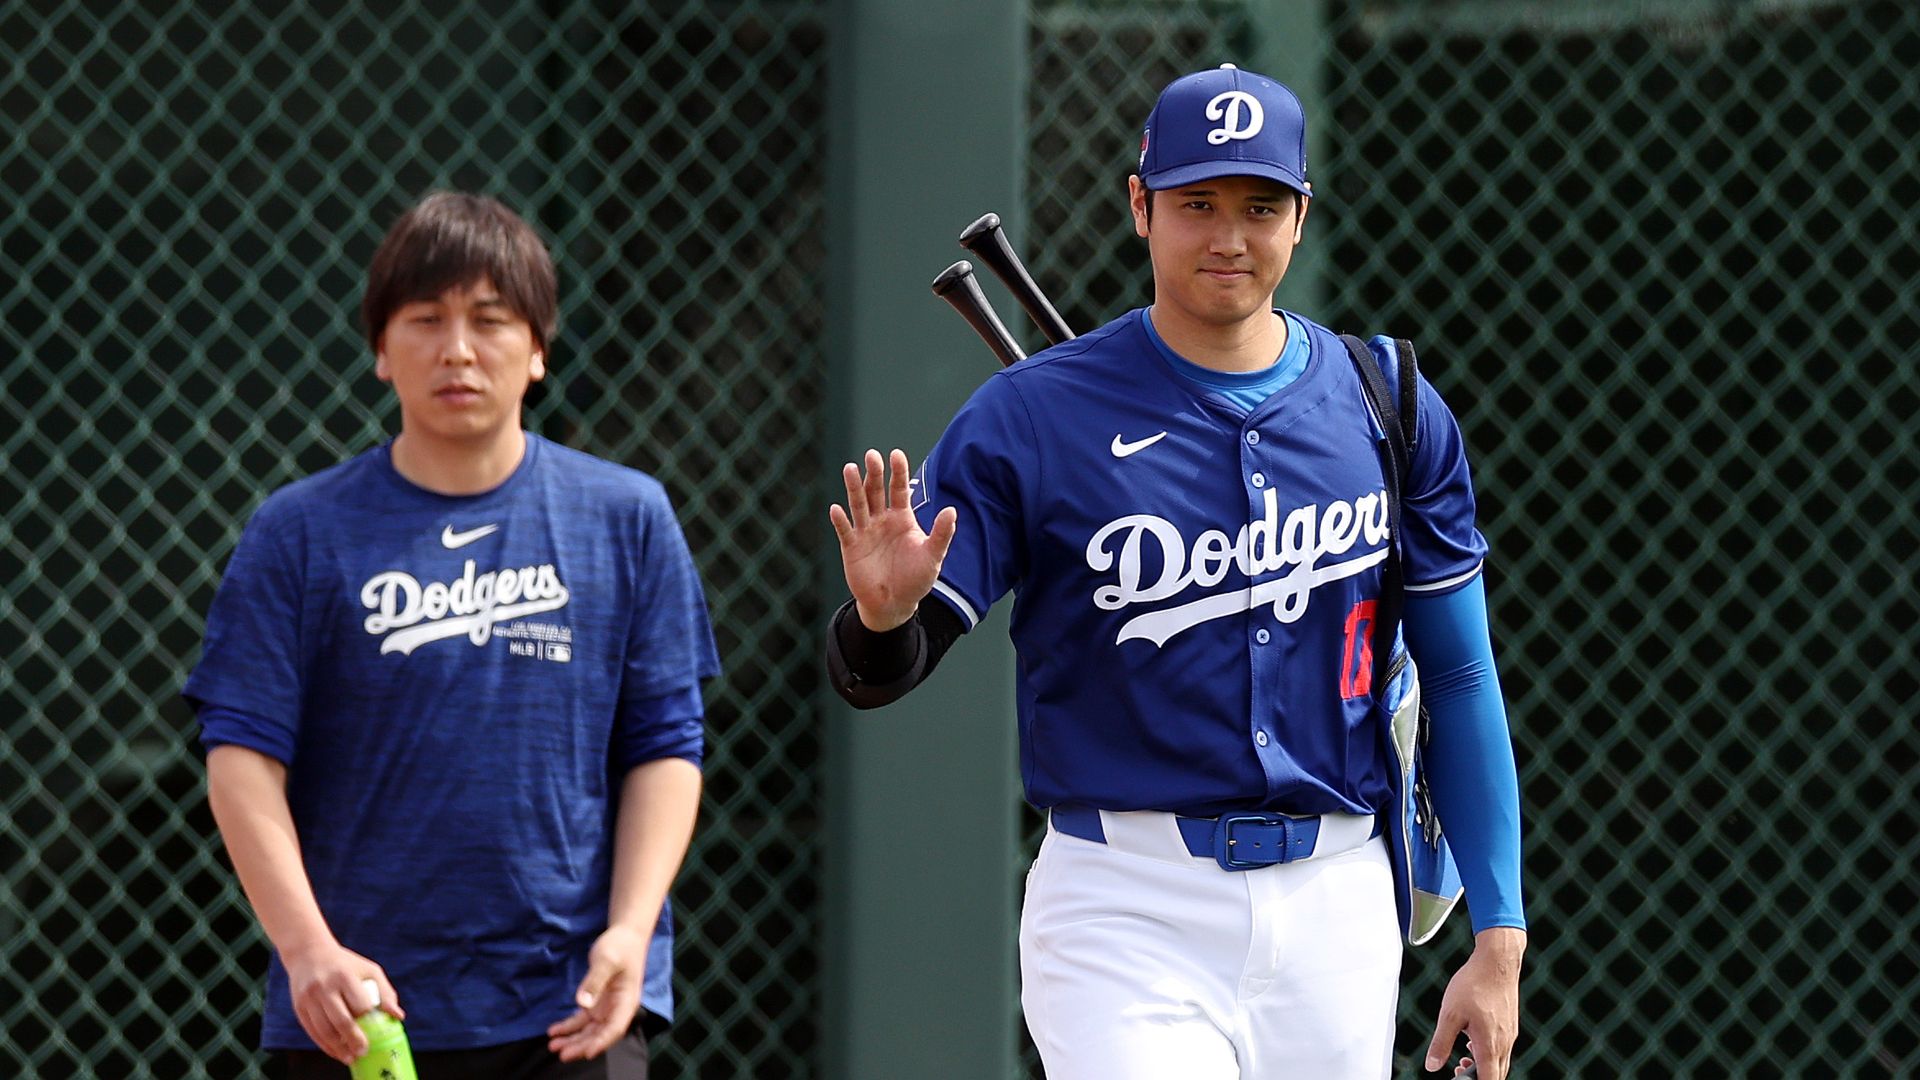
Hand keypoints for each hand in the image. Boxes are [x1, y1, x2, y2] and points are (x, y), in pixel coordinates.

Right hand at [281, 940, 401, 1064]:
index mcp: (345, 976)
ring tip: (350, 1057)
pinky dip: (324, 1045)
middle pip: (341, 1020)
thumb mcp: (369, 970)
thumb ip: (385, 992)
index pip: (359, 1004)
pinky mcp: (299, 1007)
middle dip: (353, 1040)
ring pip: (324, 1029)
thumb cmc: (346, 964)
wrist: (309, 953)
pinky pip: (312, 1031)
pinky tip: (336, 1051)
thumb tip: (398, 1016)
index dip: (367, 1021)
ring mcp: (309, 998)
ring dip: (338, 1048)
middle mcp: (325, 987)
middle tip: (363, 1052)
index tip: (375, 1034)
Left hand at [548, 924, 647, 1061]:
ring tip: (553, 1046)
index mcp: (626, 1001)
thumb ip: (595, 981)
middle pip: (600, 1034)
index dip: (602, 1042)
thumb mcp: (607, 960)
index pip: (615, 1028)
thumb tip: (582, 1003)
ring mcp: (606, 1006)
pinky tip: (554, 1031)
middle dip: (582, 1046)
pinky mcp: (596, 1002)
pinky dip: (569, 1026)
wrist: (625, 935)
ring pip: (589, 1030)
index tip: (587, 1053)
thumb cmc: (620, 946)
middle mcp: (617, 1008)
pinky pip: (582, 1019)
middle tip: (561, 1053)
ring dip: (573, 1040)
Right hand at [828, 448, 956, 630]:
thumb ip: (941, 534)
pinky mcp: (851, 547)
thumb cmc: (915, 579)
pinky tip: (836, 509)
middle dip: (874, 473)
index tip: (896, 454)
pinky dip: (840, 520)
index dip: (898, 472)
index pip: (899, 489)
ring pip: (858, 505)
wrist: (894, 604)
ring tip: (849, 468)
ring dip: (853, 487)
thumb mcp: (932, 557)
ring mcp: (865, 532)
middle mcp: (882, 520)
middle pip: (876, 491)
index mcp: (902, 518)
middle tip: (872, 455)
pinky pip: (845, 530)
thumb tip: (952, 510)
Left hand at [1426, 926, 1524, 1079]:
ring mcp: (1510, 1034)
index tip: (1458, 1078)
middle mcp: (1504, 1043)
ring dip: (1482, 1066)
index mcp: (1490, 1045)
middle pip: (1496, 1075)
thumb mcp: (1449, 1014)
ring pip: (1500, 1062)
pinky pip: (1502, 1048)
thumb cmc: (1474, 984)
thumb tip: (1432, 1066)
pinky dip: (1488, 1052)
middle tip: (1456, 1070)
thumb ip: (1441, 1043)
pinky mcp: (1510, 1025)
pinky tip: (1472, 1040)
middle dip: (1477, 1078)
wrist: (1497, 961)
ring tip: (1461, 1057)